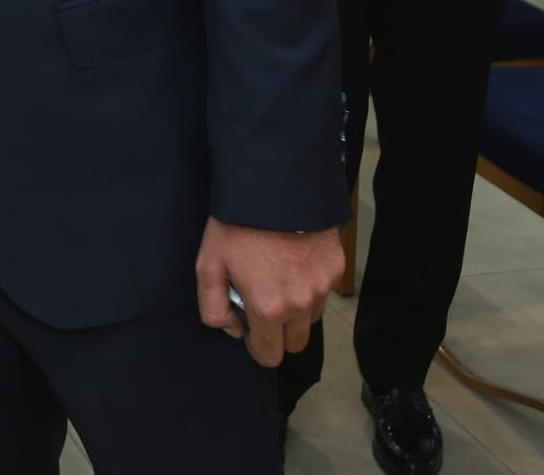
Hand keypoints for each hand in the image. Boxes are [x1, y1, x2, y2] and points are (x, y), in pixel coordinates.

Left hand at [196, 216, 342, 367]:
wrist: (271, 187)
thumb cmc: (235, 226)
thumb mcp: (207, 265)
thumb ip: (213, 308)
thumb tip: (233, 329)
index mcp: (269, 308)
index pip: (269, 356)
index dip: (256, 345)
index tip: (249, 326)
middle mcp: (301, 304)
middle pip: (294, 344)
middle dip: (278, 332)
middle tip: (263, 300)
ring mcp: (322, 287)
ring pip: (311, 318)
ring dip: (296, 309)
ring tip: (277, 276)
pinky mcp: (336, 268)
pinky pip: (324, 291)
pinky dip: (310, 284)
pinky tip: (293, 259)